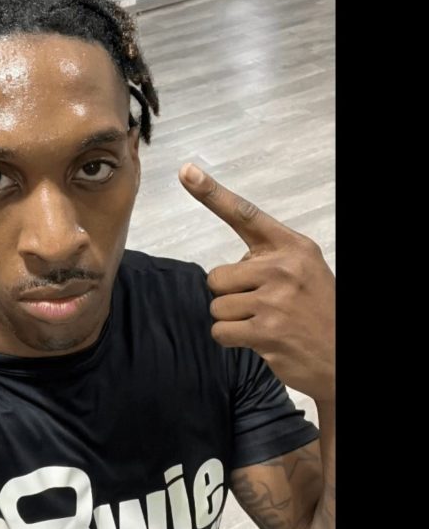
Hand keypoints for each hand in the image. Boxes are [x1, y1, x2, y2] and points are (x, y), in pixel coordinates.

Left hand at [179, 162, 334, 403]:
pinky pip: (221, 331)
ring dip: (232, 320)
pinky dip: (232, 339)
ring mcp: (275, 300)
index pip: (245, 215)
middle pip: (217, 276)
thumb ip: (268, 260)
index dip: (212, 194)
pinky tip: (258, 340)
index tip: (187, 171)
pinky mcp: (266, 331)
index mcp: (292, 247)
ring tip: (263, 323)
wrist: (341, 356)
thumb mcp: (303, 271)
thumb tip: (230, 269)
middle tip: (262, 306)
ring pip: (217, 306)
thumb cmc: (315, 312)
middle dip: (230, 295)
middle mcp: (284, 268)